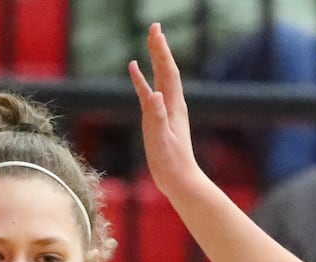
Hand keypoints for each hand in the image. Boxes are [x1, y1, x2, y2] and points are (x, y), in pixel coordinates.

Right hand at [128, 23, 205, 201]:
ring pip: (160, 78)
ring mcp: (166, 110)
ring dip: (155, 59)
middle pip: (166, 69)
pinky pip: (150, 93)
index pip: (168, 72)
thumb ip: (157, 116)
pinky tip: (135, 71)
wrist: (180, 181)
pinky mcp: (159, 118)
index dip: (161, 51)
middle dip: (160, 48)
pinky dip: (142, 79)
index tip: (155, 31)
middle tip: (154, 27)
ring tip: (149, 42)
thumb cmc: (171, 163)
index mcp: (173, 106)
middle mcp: (172, 104)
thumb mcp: (161, 139)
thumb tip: (154, 94)